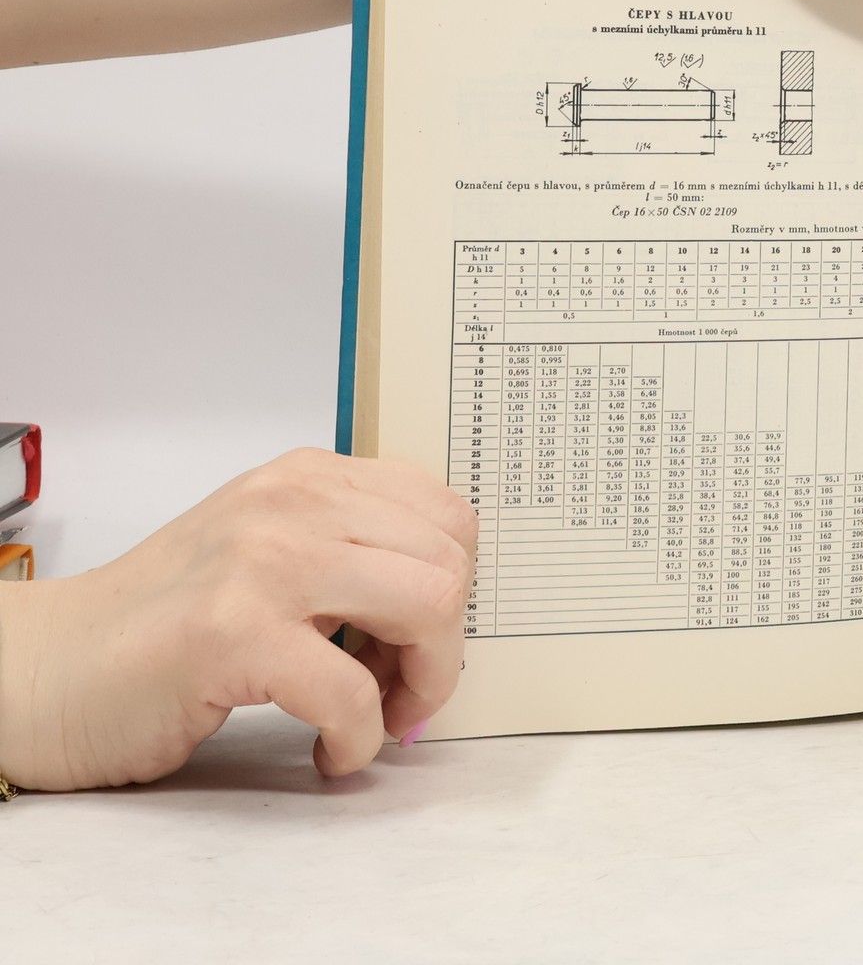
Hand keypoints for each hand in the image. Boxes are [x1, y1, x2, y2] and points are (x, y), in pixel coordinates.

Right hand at [0, 449, 476, 790]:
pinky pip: (352, 692)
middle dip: (445, 644)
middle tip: (400, 693)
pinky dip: (359, 739)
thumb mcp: (269, 552)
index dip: (451, 589)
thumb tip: (444, 607)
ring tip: (372, 719)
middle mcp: (295, 502)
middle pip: (450, 561)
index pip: (446, 515)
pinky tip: (328, 752)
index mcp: (310, 478)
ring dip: (419, 686)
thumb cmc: (161, 627)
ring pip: (427, 606)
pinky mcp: (233, 633)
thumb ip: (349, 553)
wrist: (43, 670)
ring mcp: (265, 561)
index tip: (415, 644)